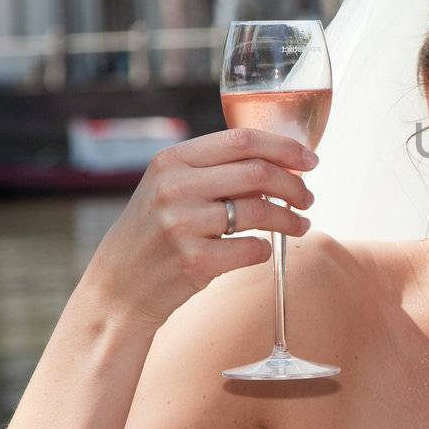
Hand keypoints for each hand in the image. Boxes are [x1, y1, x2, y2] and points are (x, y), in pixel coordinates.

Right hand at [76, 127, 316, 329]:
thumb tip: (280, 161)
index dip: (284, 147)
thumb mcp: (169, 188)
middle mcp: (174, 188)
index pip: (242, 139)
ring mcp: (183, 225)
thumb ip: (213, 170)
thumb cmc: (154, 234)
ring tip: (299, 224)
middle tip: (308, 197)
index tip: (310, 160)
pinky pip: (252, 249)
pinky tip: (261, 250)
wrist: (118, 288)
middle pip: (258, 173)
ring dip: (290, 219)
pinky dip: (265, 250)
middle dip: (294, 185)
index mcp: (171, 160)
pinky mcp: (194, 262)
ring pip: (261, 212)